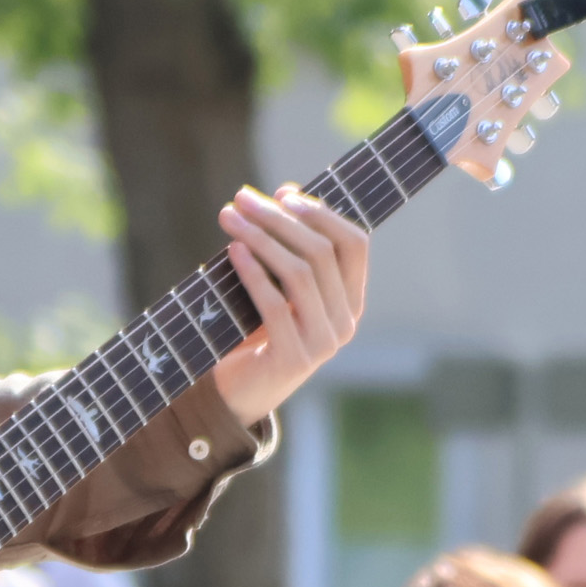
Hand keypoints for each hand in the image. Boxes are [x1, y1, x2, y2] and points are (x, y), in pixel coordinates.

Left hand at [209, 185, 367, 426]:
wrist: (237, 393)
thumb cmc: (256, 330)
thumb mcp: (279, 286)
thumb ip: (288, 248)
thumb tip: (283, 192)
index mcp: (351, 300)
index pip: (355, 244)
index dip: (321, 212)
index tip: (283, 192)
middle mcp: (346, 321)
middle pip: (322, 252)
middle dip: (280, 218)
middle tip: (242, 197)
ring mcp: (324, 343)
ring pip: (300, 274)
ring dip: (262, 238)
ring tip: (230, 217)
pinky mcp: (294, 359)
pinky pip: (275, 305)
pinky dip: (254, 272)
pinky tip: (234, 250)